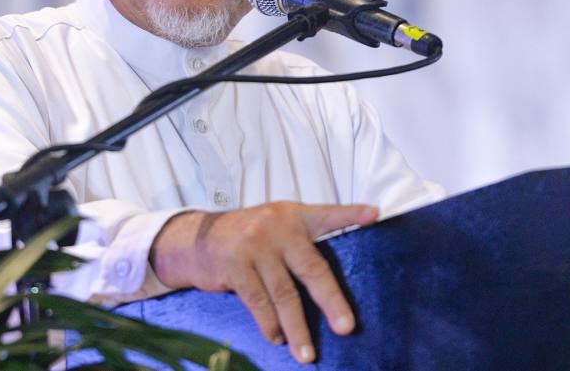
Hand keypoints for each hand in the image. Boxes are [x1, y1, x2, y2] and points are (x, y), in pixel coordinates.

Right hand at [149, 201, 377, 364]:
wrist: (195, 239)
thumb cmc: (244, 238)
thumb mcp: (273, 226)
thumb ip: (299, 242)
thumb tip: (330, 284)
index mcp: (293, 216)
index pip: (326, 215)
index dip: (350, 215)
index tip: (374, 215)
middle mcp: (277, 227)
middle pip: (312, 268)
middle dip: (331, 301)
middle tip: (345, 327)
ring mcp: (255, 245)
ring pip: (284, 295)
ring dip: (297, 329)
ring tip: (307, 354)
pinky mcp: (235, 265)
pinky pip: (259, 302)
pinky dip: (270, 325)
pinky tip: (277, 338)